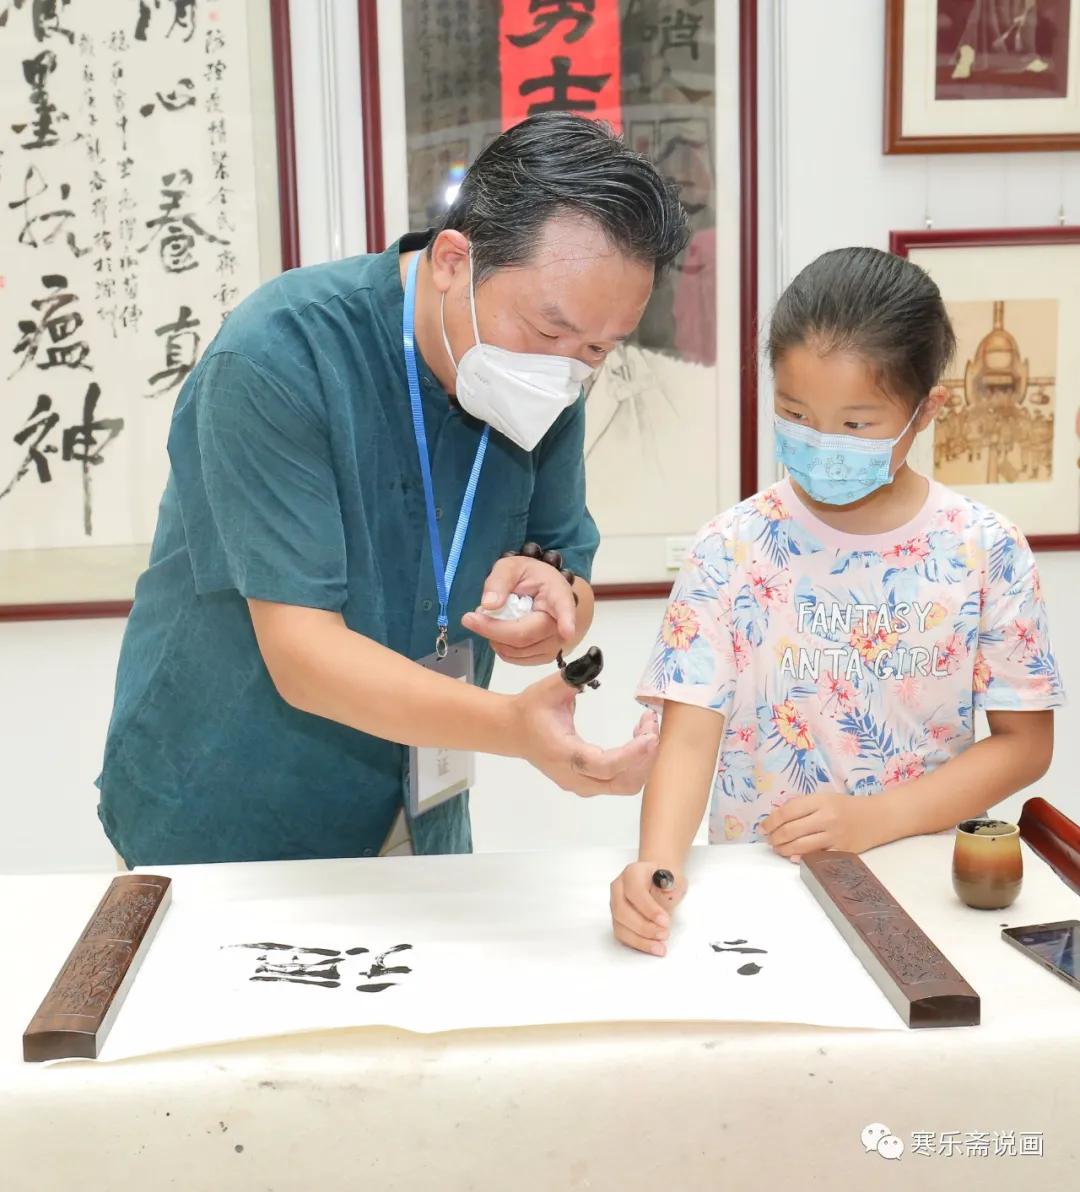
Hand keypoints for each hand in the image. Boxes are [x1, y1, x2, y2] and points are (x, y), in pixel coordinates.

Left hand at [461, 554, 574, 665]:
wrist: (543, 593)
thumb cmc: (529, 577)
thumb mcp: (511, 567)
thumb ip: (498, 581)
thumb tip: (488, 605)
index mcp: (557, 594)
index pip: (564, 607)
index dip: (566, 620)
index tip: (567, 631)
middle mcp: (560, 623)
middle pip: (525, 635)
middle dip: (492, 629)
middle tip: (470, 617)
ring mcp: (554, 644)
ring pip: (516, 650)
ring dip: (494, 637)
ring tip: (491, 618)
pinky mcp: (544, 657)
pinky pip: (515, 658)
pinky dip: (500, 646)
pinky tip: (499, 631)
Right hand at [511, 672, 657, 795]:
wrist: (513, 732)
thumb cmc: (531, 709)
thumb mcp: (549, 687)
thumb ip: (574, 675)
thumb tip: (596, 657)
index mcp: (564, 754)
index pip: (604, 766)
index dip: (631, 755)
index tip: (650, 736)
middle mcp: (574, 777)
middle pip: (621, 783)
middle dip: (646, 757)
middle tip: (652, 725)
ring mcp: (581, 785)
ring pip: (624, 786)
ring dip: (643, 761)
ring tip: (647, 730)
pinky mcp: (587, 784)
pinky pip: (619, 782)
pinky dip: (635, 764)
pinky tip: (637, 740)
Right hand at [610, 861, 687, 955]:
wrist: (659, 883)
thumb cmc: (666, 880)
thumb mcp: (675, 877)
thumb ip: (672, 882)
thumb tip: (667, 886)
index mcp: (632, 873)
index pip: (634, 891)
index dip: (648, 908)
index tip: (665, 921)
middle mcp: (618, 888)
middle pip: (622, 910)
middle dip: (644, 927)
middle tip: (664, 934)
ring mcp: (615, 905)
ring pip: (620, 926)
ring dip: (641, 939)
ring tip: (660, 946)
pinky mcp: (618, 920)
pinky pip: (623, 935)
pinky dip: (638, 944)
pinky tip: (653, 947)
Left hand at [761, 793, 883, 861]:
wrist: (877, 817)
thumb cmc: (846, 806)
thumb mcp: (824, 798)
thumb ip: (802, 807)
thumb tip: (776, 821)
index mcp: (820, 801)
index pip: (788, 812)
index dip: (771, 821)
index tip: (762, 828)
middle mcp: (827, 818)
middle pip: (791, 831)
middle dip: (775, 838)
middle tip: (769, 840)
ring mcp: (835, 836)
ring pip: (801, 846)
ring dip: (784, 849)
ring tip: (777, 848)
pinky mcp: (843, 851)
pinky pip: (817, 857)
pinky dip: (801, 858)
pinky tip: (792, 857)